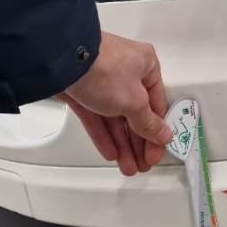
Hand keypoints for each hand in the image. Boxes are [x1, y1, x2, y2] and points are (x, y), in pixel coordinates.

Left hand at [59, 32, 172, 175]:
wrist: (62, 61)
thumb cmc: (105, 69)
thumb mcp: (134, 102)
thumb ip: (149, 123)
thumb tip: (163, 134)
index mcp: (147, 66)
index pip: (156, 104)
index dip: (157, 131)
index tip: (156, 151)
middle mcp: (127, 72)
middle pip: (136, 113)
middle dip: (139, 143)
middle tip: (142, 163)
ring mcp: (103, 81)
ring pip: (116, 118)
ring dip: (122, 144)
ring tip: (127, 166)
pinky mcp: (83, 91)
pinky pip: (97, 117)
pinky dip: (104, 135)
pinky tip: (111, 152)